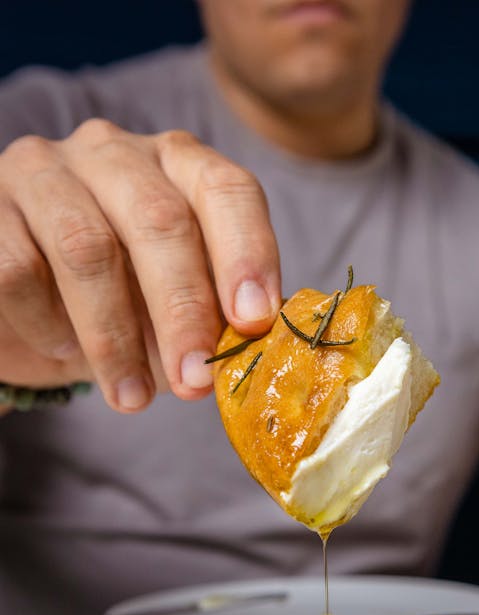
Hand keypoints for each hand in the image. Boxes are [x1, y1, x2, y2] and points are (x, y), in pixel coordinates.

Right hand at [0, 120, 280, 410]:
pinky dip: (48, 323)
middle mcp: (113, 153)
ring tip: (132, 397)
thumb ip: (214, 318)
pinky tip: (63, 350)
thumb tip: (255, 353)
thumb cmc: (119, 303)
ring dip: (114, 336)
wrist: (23, 309)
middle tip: (194, 381)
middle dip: (182, 310)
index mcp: (177, 165)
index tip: (254, 321)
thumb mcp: (174, 309)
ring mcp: (44, 171)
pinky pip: (18, 269)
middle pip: (159, 220)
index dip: (247, 253)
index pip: (225, 189)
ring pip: (85, 248)